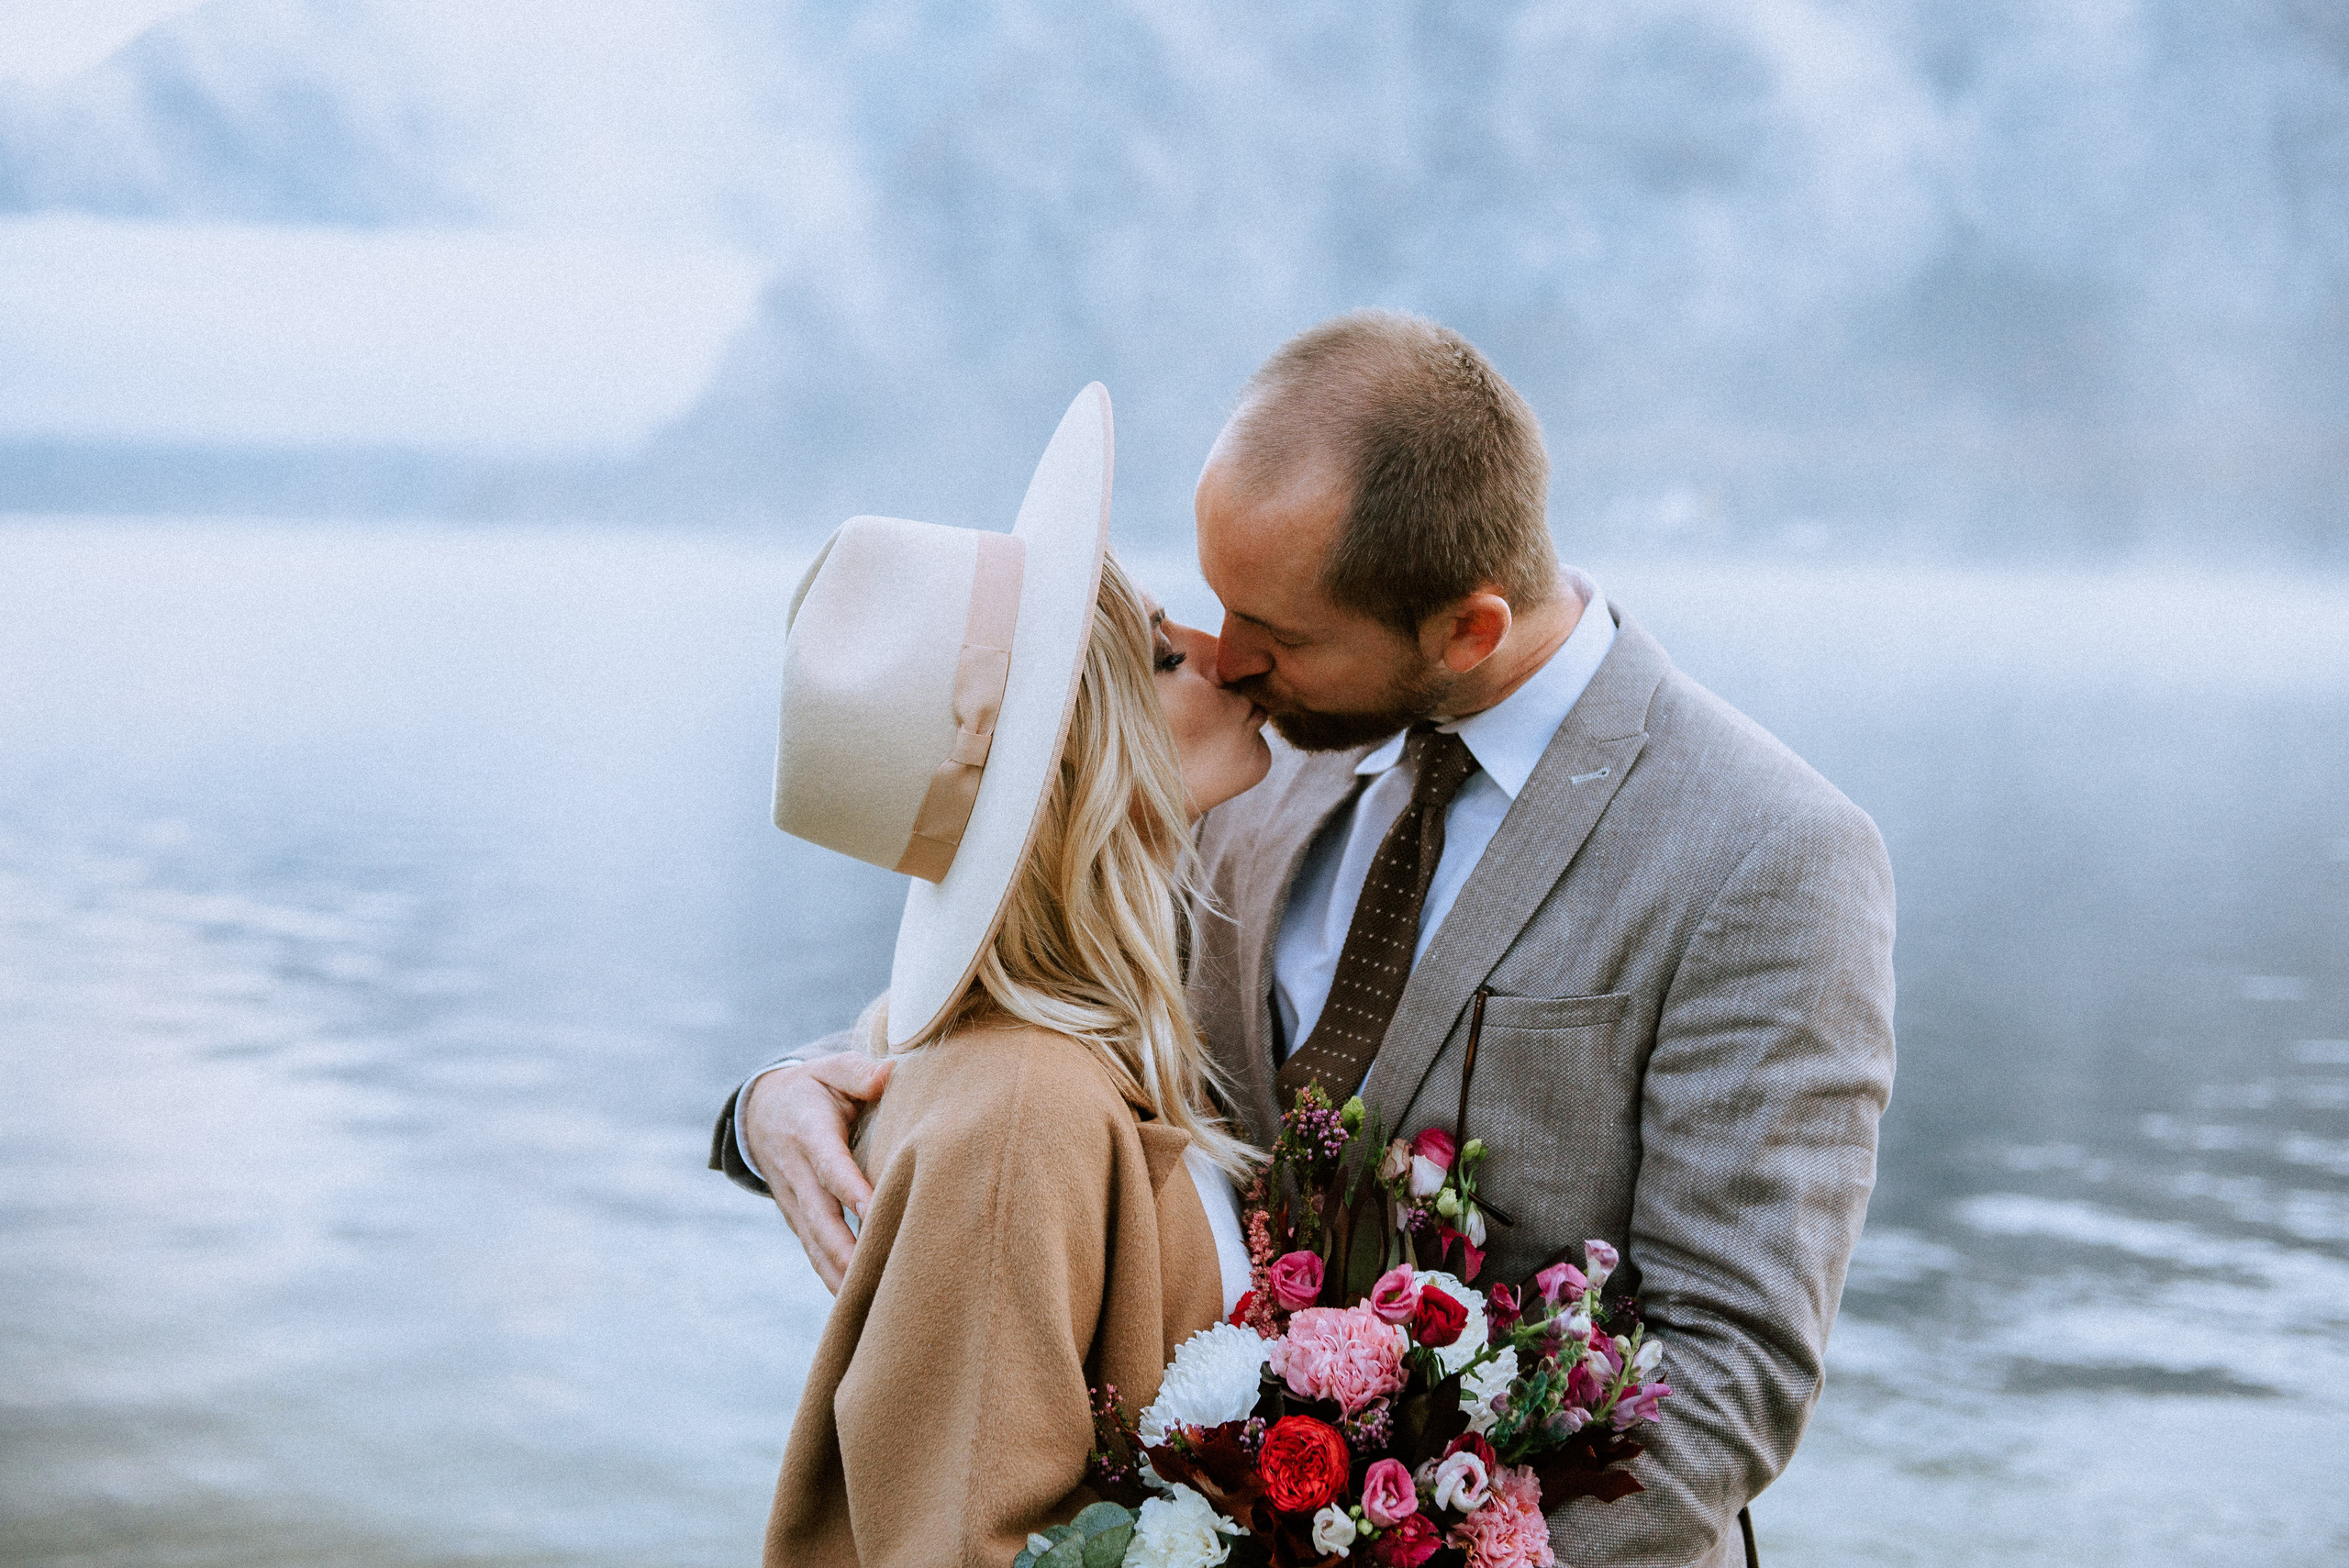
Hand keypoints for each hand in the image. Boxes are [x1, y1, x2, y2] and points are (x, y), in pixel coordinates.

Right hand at [743, 1051, 893, 1292]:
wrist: (762, 1111)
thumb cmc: (813, 1088)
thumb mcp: (830, 1070)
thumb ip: (858, 1073)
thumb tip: (889, 1074)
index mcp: (808, 1133)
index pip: (831, 1166)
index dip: (851, 1189)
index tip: (874, 1208)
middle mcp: (796, 1173)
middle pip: (822, 1219)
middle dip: (846, 1250)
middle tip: (876, 1275)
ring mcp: (794, 1201)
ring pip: (815, 1244)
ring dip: (839, 1274)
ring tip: (869, 1302)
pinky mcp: (796, 1218)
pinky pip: (813, 1252)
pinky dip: (830, 1277)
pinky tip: (855, 1303)